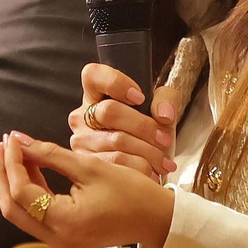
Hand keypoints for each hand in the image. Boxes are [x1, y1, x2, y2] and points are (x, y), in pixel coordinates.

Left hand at [0, 132, 175, 247]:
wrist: (156, 220)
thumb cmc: (131, 191)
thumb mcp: (91, 167)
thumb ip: (51, 155)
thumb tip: (19, 141)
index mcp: (64, 222)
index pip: (22, 191)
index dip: (12, 162)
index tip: (11, 138)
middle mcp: (55, 239)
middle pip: (12, 207)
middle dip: (2, 174)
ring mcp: (58, 243)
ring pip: (21, 212)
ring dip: (12, 182)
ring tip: (8, 152)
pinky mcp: (63, 239)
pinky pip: (36, 215)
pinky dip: (29, 191)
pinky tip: (28, 167)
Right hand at [72, 65, 179, 180]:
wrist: (149, 166)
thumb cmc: (150, 132)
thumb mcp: (161, 109)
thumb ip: (166, 100)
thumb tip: (164, 115)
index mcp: (96, 94)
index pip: (93, 75)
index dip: (116, 83)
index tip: (140, 97)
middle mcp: (82, 116)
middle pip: (109, 111)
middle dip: (143, 125)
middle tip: (164, 138)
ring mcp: (82, 141)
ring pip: (116, 141)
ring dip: (147, 152)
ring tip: (164, 160)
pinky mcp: (87, 166)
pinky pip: (116, 165)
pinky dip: (140, 169)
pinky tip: (153, 172)